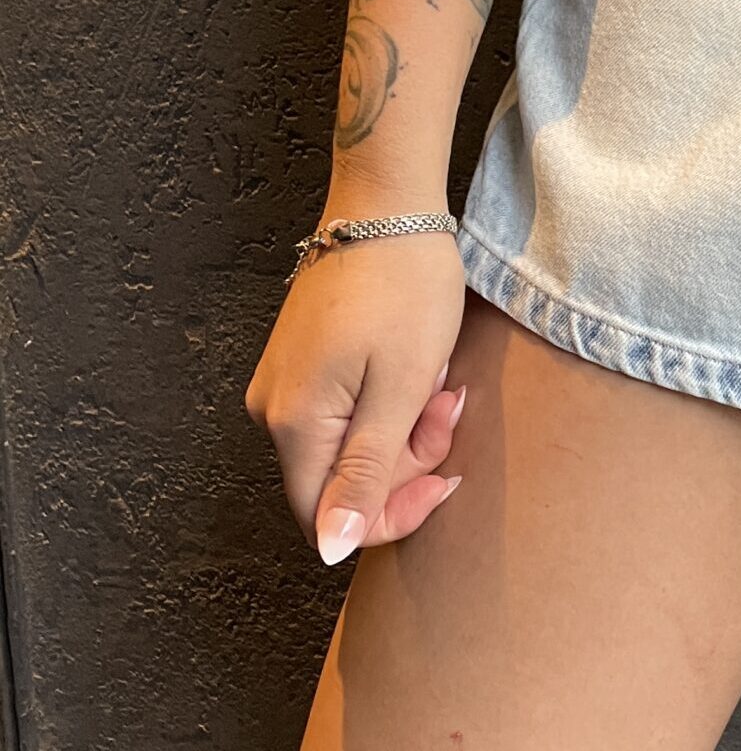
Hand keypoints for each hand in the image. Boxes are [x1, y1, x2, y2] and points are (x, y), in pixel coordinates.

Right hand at [245, 196, 468, 564]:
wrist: (388, 206)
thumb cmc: (404, 288)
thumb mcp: (401, 388)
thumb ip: (363, 474)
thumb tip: (329, 552)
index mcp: (292, 424)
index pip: (328, 518)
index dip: (393, 515)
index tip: (446, 479)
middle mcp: (272, 410)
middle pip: (342, 480)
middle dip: (408, 458)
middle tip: (450, 404)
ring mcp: (285, 383)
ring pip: (352, 444)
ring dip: (406, 425)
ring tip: (439, 375)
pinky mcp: (303, 361)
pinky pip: (348, 409)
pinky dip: (392, 399)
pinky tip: (418, 363)